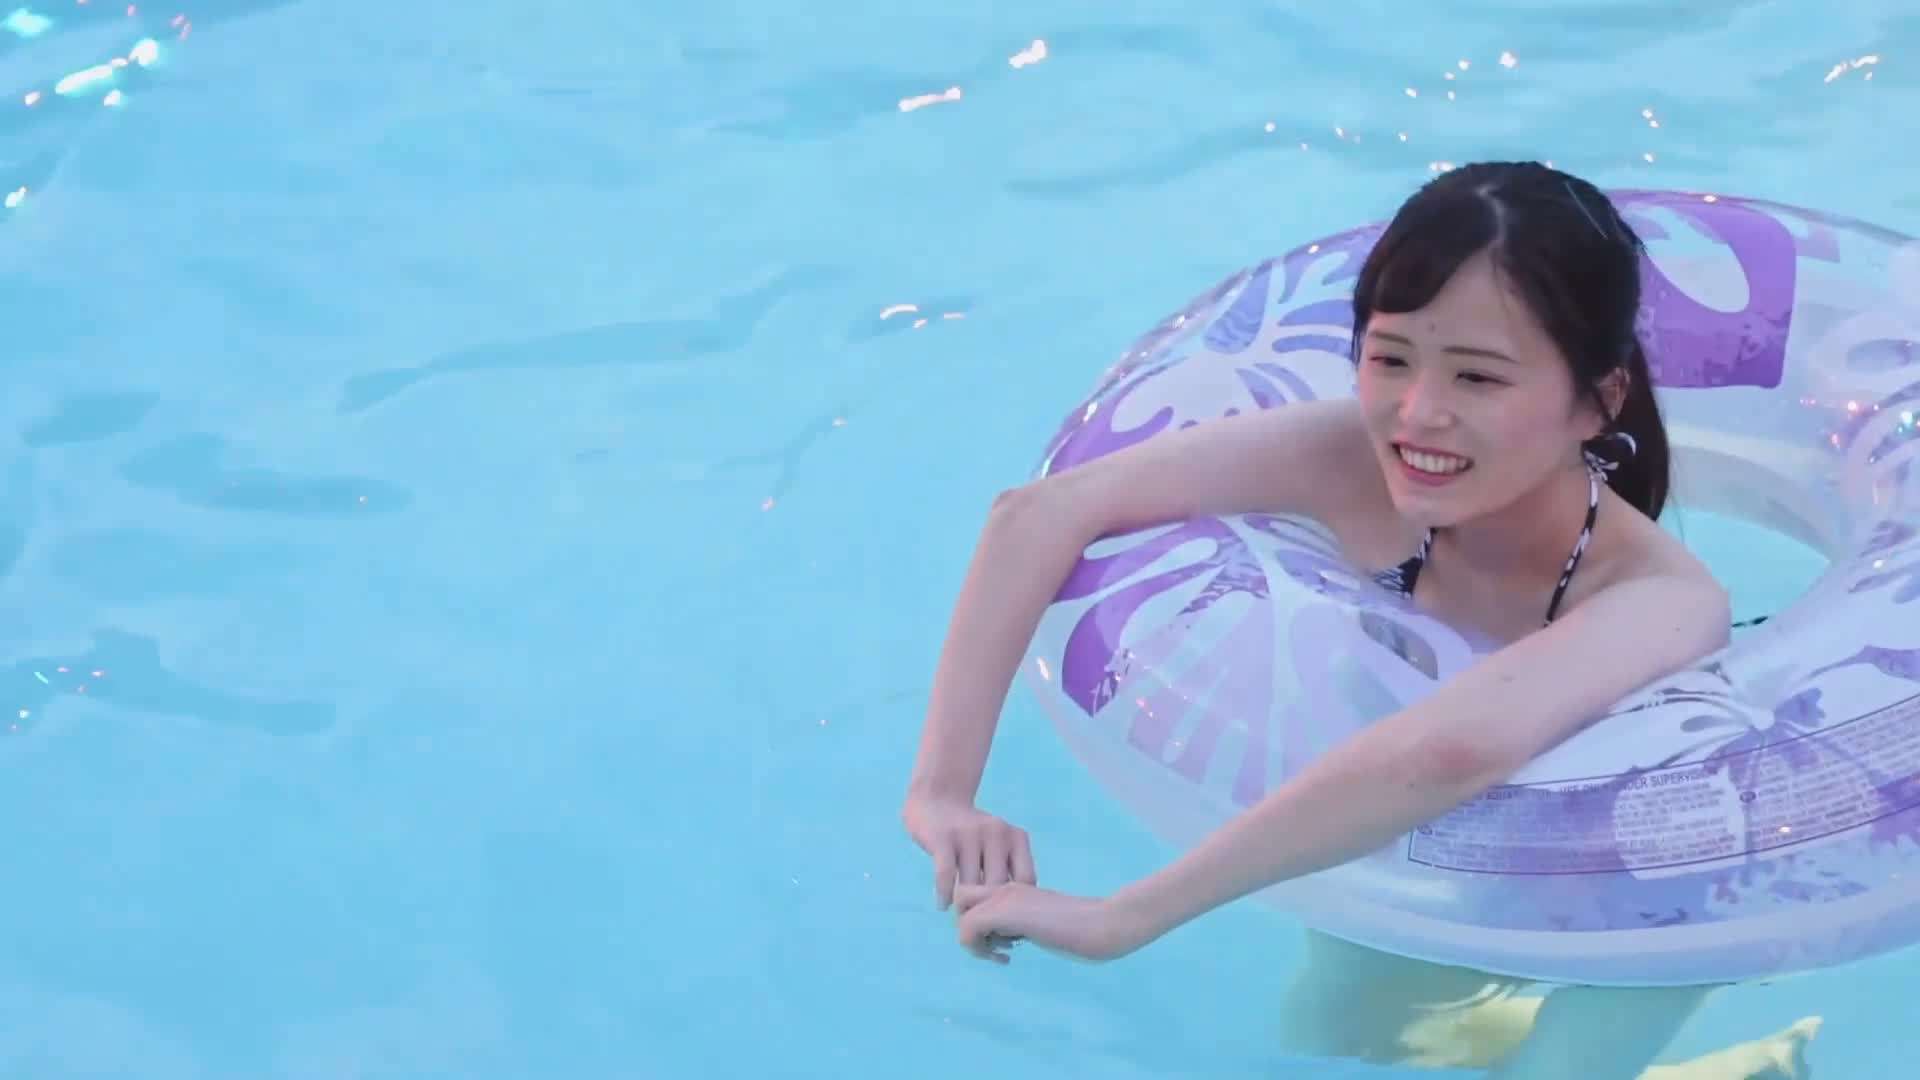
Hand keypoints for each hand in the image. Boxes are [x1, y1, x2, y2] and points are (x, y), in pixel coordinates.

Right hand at [902, 794, 1035, 909]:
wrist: (936, 797)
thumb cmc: (971, 833)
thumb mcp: (998, 844)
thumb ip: (1007, 871)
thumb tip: (1014, 918)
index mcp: (1016, 836)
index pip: (1026, 880)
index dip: (1018, 905)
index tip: (1006, 920)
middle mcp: (997, 833)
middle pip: (998, 887)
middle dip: (989, 911)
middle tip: (981, 929)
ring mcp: (969, 834)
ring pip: (971, 884)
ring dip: (965, 907)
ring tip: (962, 920)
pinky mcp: (943, 837)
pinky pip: (945, 875)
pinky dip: (945, 895)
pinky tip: (943, 904)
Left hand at [953, 882, 1148, 964]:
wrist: (1106, 923)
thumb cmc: (1087, 929)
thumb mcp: (1046, 924)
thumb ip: (1025, 925)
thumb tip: (1007, 937)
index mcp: (1018, 888)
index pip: (977, 896)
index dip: (980, 920)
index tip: (1002, 943)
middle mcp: (1008, 887)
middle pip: (961, 897)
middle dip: (969, 925)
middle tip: (994, 947)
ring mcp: (1006, 897)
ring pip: (961, 912)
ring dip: (973, 940)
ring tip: (1001, 954)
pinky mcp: (1006, 913)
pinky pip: (967, 928)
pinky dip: (978, 950)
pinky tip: (1006, 959)